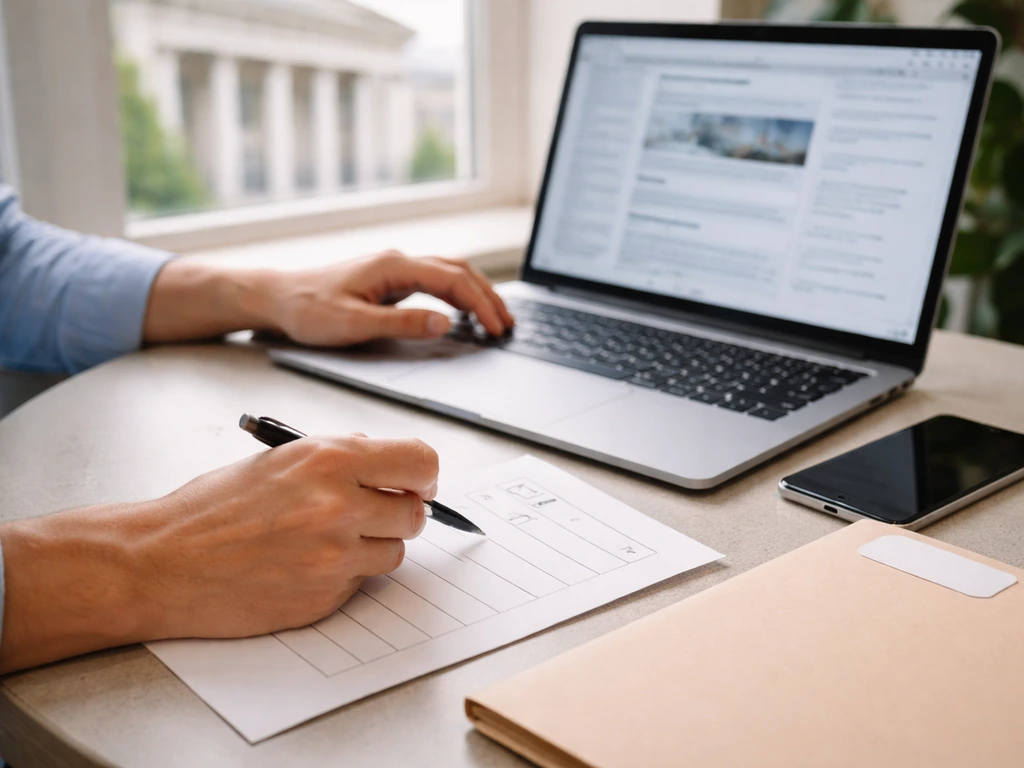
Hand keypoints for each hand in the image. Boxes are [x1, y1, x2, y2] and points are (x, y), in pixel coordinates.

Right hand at [0, 435, 438, 671]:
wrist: (161, 563)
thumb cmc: (211, 508)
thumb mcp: (278, 458)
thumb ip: (338, 457)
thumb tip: (386, 461)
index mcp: (329, 459)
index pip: (421, 461)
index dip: (423, 474)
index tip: (416, 482)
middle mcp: (339, 505)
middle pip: (415, 513)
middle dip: (398, 512)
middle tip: (369, 512)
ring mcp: (334, 556)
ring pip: (394, 552)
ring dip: (372, 546)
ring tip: (325, 539)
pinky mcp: (324, 597)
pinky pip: (361, 583)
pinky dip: (344, 575)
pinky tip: (303, 565)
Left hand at [265, 250, 515, 346]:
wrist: (277, 297)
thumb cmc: (308, 310)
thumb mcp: (354, 324)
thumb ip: (402, 324)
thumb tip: (445, 324)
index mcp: (394, 266)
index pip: (452, 280)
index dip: (480, 305)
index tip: (497, 329)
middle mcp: (399, 261)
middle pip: (459, 271)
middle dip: (488, 297)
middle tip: (507, 326)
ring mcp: (395, 268)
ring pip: (450, 272)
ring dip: (477, 293)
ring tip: (496, 318)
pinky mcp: (390, 279)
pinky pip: (436, 280)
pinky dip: (459, 293)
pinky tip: (465, 311)